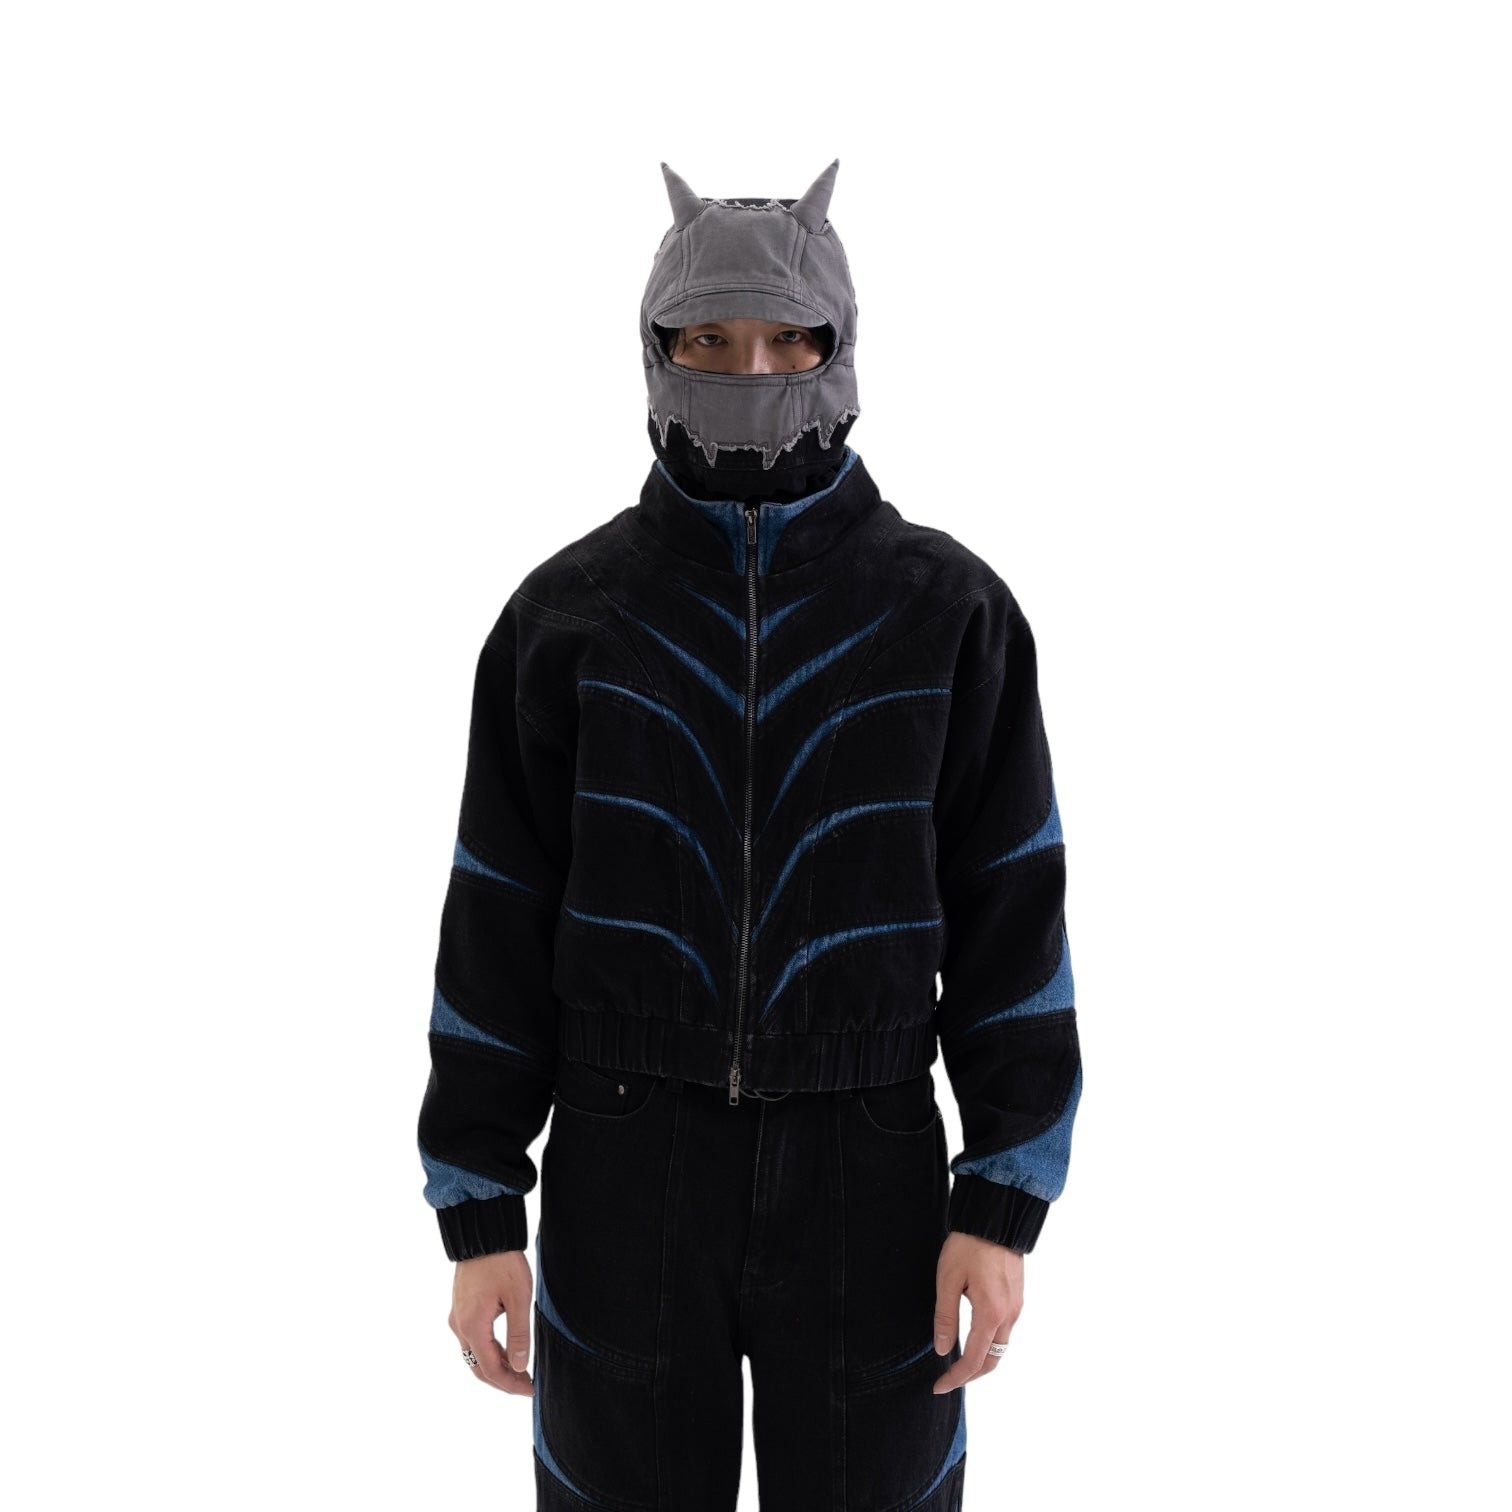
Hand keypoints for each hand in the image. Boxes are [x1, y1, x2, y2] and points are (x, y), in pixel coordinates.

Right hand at [448, 1249, 534, 1395]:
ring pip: (474, 1354)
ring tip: (520, 1371)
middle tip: (526, 1385)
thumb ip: (518, 1334)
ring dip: (495, 1366)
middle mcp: (459, 1325)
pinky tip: (506, 1351)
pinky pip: (472, 1340)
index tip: (530, 1389)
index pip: (490, 1369)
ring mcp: (457, 1317)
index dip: (510, 1384)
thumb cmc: (503, 1262)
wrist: (484, 1234)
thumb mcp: (518, 1298)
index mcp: (472, 1326)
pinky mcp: (461, 1308)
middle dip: (502, 1380)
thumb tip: (520, 1366)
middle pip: (478, 1367)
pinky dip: (489, 1351)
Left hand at [931, 1230, 1023, 1393]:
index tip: (939, 1387)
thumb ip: (945, 1318)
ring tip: (958, 1363)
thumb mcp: (947, 1280)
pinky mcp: (1017, 1298)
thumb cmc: (968, 1246)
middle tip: (947, 1380)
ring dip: (982, 1360)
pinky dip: (990, 1343)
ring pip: (1001, 1347)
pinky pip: (1005, 1331)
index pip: (974, 1359)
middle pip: (993, 1360)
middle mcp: (1009, 1315)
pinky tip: (974, 1339)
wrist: (995, 1218)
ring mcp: (1017, 1307)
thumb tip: (942, 1350)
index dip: (956, 1378)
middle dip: (971, 1375)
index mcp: (991, 1313)